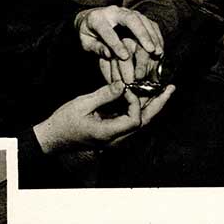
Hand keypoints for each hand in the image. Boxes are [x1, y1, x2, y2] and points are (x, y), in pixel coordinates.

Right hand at [33, 80, 173, 154]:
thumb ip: (105, 94)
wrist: (53, 138)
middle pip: (144, 123)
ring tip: (163, 90)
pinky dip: (140, 108)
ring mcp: (116, 138)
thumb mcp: (83, 104)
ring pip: (140, 122)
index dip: (135, 102)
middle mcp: (116, 139)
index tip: (126, 88)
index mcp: (109, 134)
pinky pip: (131, 121)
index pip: (135, 120)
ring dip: (152, 106)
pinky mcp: (113, 133)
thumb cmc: (65, 122)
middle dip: (158, 105)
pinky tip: (144, 95)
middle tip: (170, 88)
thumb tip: (124, 84)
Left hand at [75, 5, 163, 83]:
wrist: (90, 17)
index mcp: (97, 18)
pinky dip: (155, 35)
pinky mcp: (135, 15)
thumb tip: (109, 54)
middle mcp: (113, 11)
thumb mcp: (85, 42)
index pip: (107, 30)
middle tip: (150, 49)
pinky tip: (159, 47)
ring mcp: (126, 11)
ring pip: (142, 20)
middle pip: (130, 19)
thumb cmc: (87, 33)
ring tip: (157, 51)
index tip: (124, 57)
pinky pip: (148, 22)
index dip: (115, 44)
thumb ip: (96, 47)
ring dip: (152, 35)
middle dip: (142, 34)